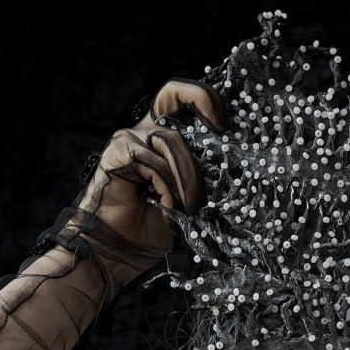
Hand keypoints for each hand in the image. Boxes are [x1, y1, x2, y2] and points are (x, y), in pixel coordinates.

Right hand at [45, 79, 225, 294]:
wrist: (118, 252)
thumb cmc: (150, 231)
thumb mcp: (186, 203)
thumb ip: (199, 181)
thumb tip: (232, 170)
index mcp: (161, 138)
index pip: (178, 97)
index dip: (202, 98)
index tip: (224, 123)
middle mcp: (144, 132)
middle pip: (176, 114)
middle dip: (199, 136)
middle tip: (214, 159)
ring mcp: (128, 140)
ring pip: (169, 141)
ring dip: (185, 177)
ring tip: (188, 207)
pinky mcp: (117, 153)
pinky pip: (150, 160)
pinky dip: (164, 186)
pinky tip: (163, 207)